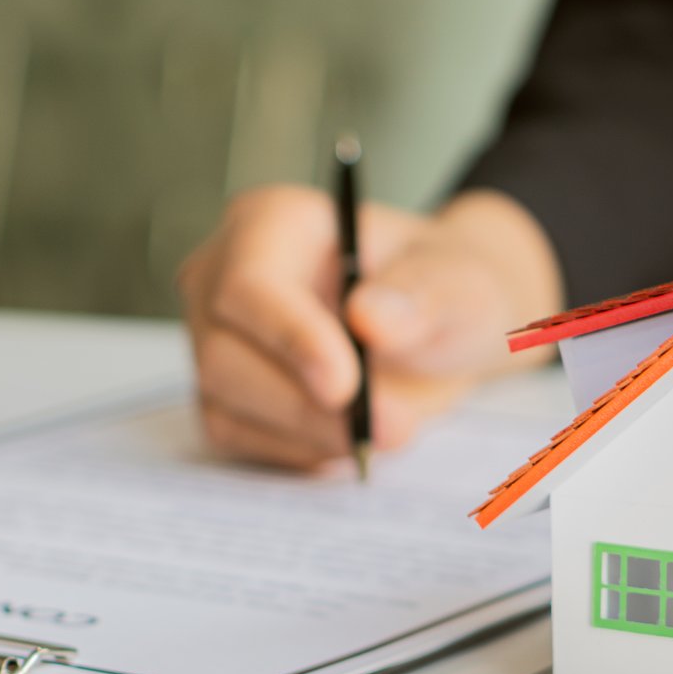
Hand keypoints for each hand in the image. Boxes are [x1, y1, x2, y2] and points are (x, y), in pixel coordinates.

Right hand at [177, 186, 563, 469]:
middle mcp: (223, 277)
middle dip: (304, 405)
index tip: (345, 385)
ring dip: (310, 434)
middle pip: (223, 354)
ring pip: (225, 405)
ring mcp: (213, 338)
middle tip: (390, 429)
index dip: (290, 338)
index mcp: (269, 223)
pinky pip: (239, 439)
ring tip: (386, 429)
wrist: (437, 331)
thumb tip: (369, 316)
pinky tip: (349, 434)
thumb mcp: (459, 282)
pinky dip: (300, 451)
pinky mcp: (222, 395)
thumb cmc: (439, 289)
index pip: (249, 284)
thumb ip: (422, 295)